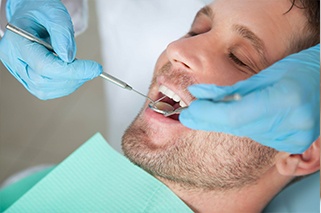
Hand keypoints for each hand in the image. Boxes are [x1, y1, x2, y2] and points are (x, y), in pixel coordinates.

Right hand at [0, 0, 101, 99]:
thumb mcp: (54, 13)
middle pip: (44, 81)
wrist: (33, 16)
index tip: (95, 68)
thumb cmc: (41, 12)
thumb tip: (69, 58)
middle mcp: (14, 60)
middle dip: (73, 78)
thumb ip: (62, 32)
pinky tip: (75, 74)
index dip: (72, 71)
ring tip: (83, 70)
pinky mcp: (28, 79)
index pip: (44, 66)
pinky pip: (47, 91)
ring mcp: (19, 72)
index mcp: (16, 42)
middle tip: (92, 69)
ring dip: (70, 83)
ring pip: (45, 90)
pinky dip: (65, 85)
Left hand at [180, 44, 319, 152]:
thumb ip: (230, 90)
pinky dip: (242, 126)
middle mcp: (291, 125)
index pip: (235, 116)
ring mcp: (293, 138)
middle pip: (236, 128)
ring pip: (243, 133)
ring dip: (224, 123)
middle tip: (188, 117)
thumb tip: (198, 94)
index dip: (208, 115)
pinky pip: (255, 136)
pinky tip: (237, 116)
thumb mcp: (264, 74)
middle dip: (208, 121)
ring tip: (210, 112)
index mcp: (285, 101)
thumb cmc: (300, 71)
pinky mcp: (291, 144)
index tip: (189, 113)